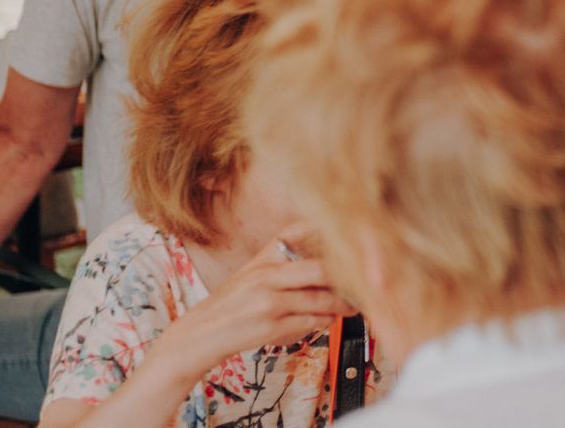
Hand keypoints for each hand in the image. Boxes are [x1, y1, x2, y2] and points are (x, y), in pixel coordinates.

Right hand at [162, 225, 352, 373]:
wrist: (197, 336)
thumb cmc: (230, 306)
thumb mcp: (252, 275)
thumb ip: (285, 266)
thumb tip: (329, 266)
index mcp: (264, 259)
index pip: (299, 231)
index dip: (329, 228)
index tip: (355, 233)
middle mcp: (267, 275)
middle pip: (322, 268)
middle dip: (348, 276)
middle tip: (367, 280)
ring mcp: (268, 301)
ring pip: (322, 298)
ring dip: (343, 304)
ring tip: (354, 305)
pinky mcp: (270, 326)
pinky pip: (310, 321)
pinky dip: (323, 321)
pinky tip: (328, 320)